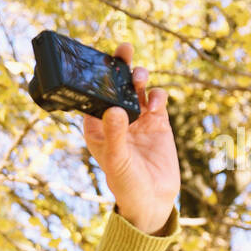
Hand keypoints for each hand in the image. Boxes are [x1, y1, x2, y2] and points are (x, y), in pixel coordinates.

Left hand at [81, 42, 179, 235]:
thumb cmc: (126, 184)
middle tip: (123, 50)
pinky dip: (158, 96)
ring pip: (137, 88)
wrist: (153, 200)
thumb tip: (114, 109)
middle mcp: (115, 120)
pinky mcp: (157, 123)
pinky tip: (157, 103)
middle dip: (119, 67)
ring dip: (138, 78)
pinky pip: (157, 100)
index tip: (98, 60)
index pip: (92, 96)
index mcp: (96, 127)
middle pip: (115, 86)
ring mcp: (137, 119)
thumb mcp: (117, 160)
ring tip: (139, 77)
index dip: (95, 77)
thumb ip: (115, 135)